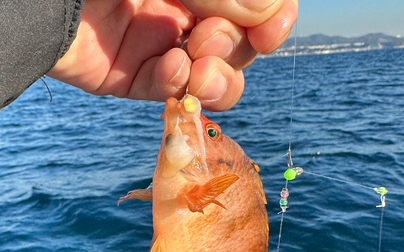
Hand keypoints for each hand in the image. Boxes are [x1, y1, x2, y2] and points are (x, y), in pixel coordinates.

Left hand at [47, 0, 297, 110]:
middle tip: (206, 39)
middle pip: (237, 41)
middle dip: (234, 47)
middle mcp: (181, 4)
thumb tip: (276, 15)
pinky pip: (167, 90)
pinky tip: (168, 70)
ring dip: (216, 78)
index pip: (255, 3)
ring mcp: (155, 41)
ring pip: (209, 76)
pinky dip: (176, 86)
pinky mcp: (128, 74)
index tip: (272, 30)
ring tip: (196, 69)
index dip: (272, 18)